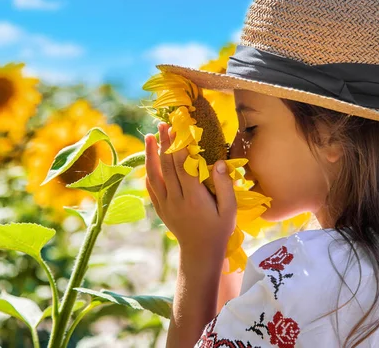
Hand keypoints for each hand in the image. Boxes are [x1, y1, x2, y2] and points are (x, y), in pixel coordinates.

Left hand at [144, 122, 236, 257]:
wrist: (200, 253)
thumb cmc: (219, 230)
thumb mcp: (229, 211)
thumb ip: (224, 186)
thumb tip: (217, 162)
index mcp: (194, 198)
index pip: (183, 167)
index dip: (179, 147)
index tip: (178, 129)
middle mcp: (176, 200)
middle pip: (167, 167)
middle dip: (164, 144)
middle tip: (163, 124)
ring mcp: (166, 205)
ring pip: (154, 176)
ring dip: (150, 155)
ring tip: (148, 137)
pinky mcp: (161, 209)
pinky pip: (151, 188)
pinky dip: (149, 173)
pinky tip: (149, 161)